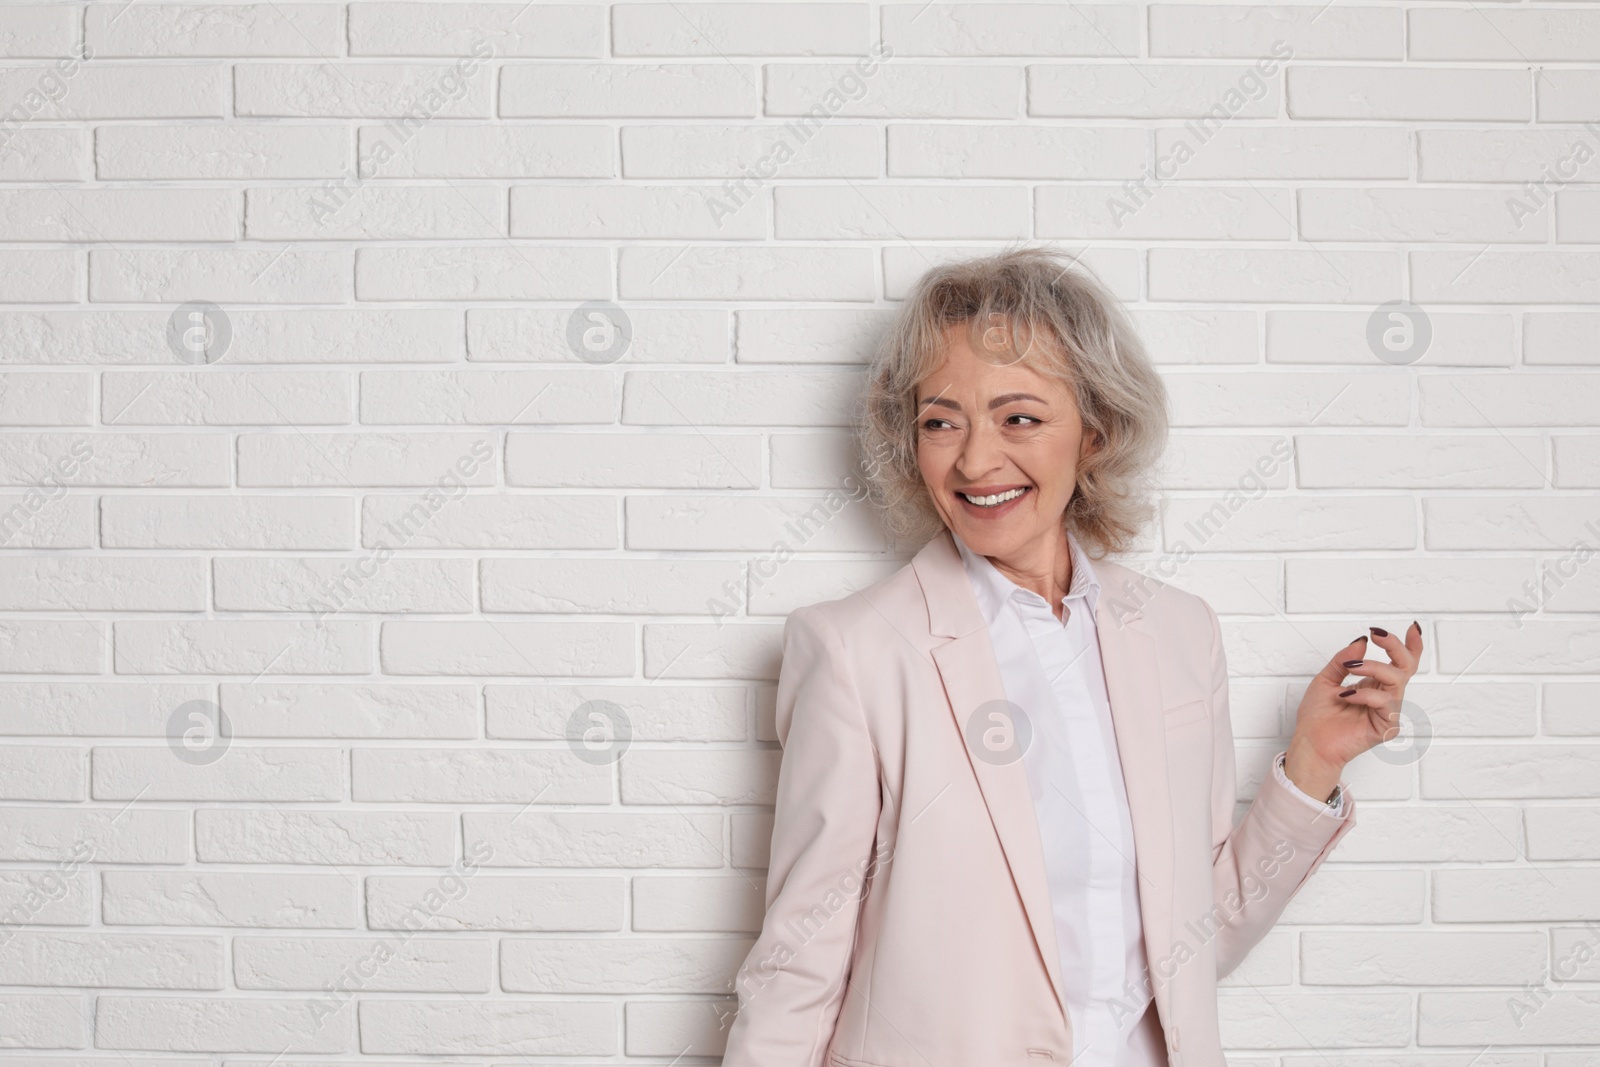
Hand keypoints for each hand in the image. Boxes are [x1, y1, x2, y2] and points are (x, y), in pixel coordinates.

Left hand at [1283, 621, 1423, 800]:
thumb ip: (1344, 660)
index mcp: (1374, 684)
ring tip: (1351, 667)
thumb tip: (1361, 641)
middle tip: (1377, 634)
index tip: (1412, 627)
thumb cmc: (1318, 717)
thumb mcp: (1327, 679)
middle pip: (1406, 666)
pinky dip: (1364, 694)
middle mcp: (1385, 696)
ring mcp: (1388, 711)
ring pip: (1396, 679)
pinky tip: (1347, 696)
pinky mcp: (1387, 726)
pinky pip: (1385, 702)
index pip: (1400, 663)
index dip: (1409, 645)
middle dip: (1394, 646)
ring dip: (1372, 667)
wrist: (1310, 742)